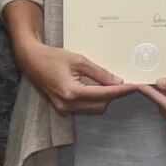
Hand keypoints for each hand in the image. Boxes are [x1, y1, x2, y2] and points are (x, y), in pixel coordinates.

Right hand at [16, 39, 138, 113]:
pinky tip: (97, 87)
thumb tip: (117, 81)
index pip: (103, 95)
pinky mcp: (61, 107)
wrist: (31, 60)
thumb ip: (99, 73)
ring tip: (111, 84)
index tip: (134, 86)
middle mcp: (67, 105)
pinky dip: (93, 99)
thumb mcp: (78, 60)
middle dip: (112, 95)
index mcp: (71, 93)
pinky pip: (83, 107)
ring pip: (92, 108)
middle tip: (123, 82)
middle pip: (100, 105)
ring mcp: (63, 108)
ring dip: (103, 98)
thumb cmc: (53, 57)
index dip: (120, 91)